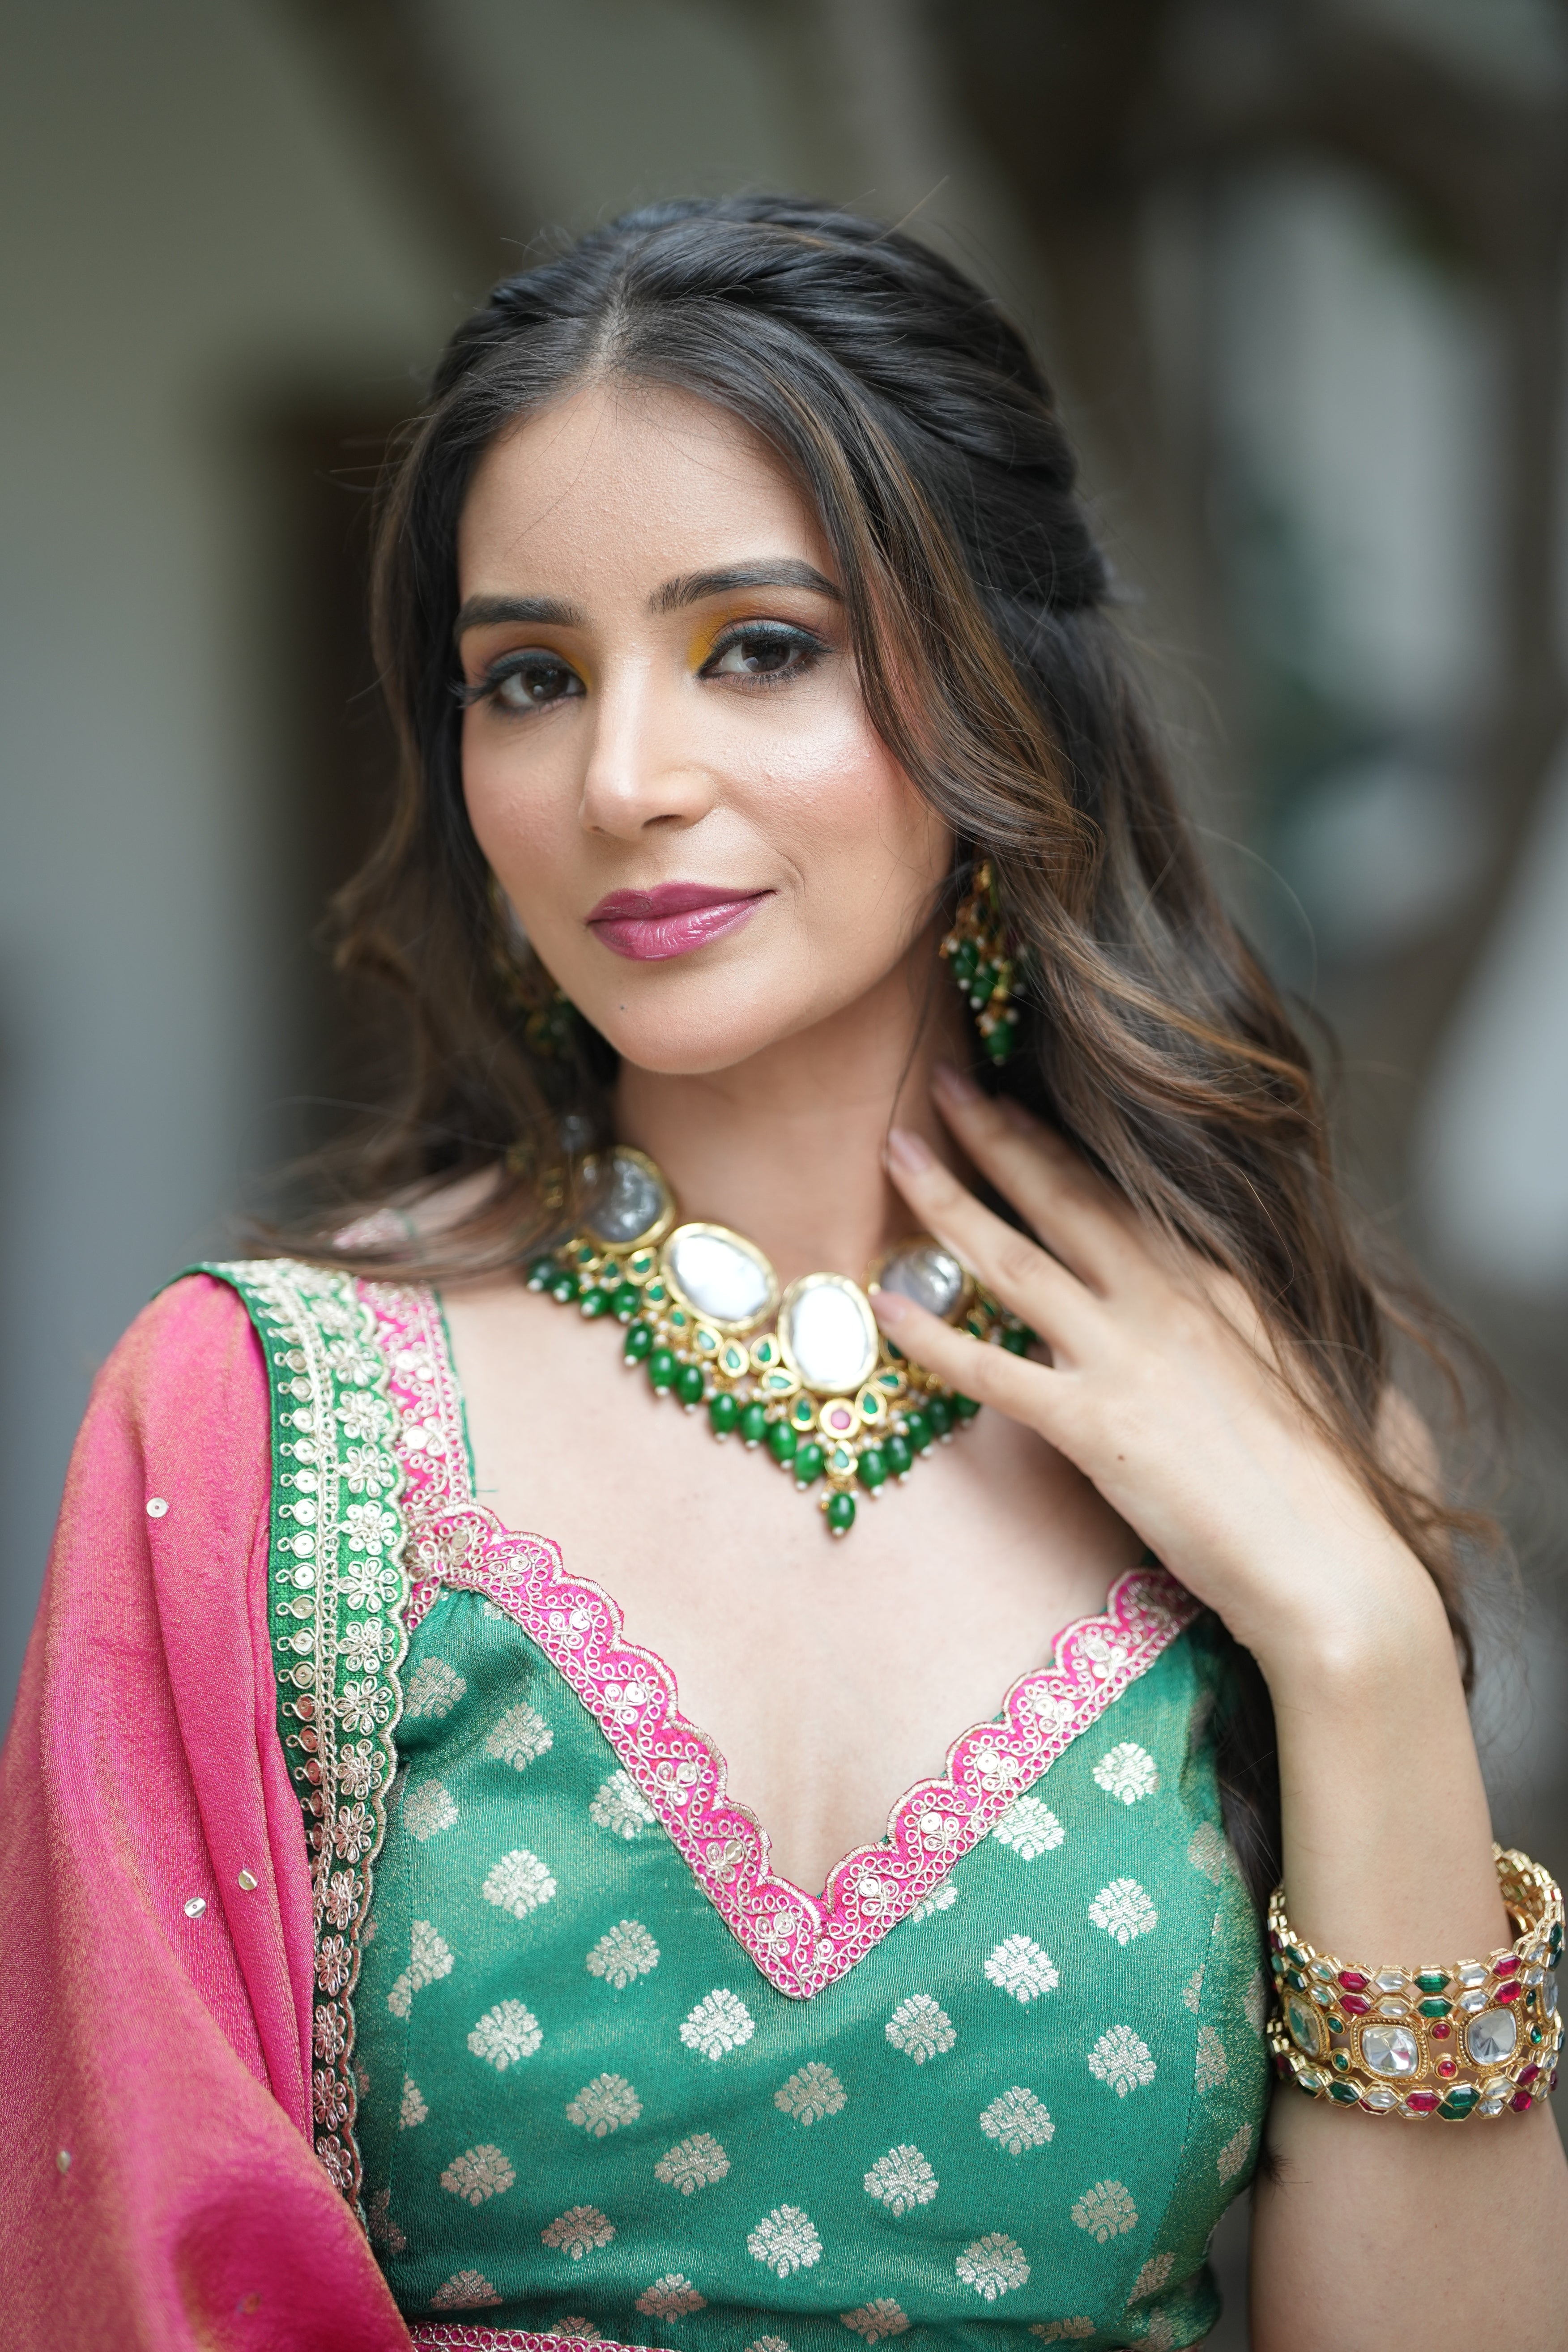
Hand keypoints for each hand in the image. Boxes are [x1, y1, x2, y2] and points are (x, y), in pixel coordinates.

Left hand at [875, 1066, 1447, 1694]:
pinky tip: (887, 1309)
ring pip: (1015, 1261)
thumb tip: (1185, 1305)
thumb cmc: (1310, 1482)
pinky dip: (935, 1340)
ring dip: (947, 1203)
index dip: (1057, 1142)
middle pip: (1062, 1197)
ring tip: (895, 1155)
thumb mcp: (1272, 1367)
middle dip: (995, 1133)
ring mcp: (1126, 1359)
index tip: (1011, 1098)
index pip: (1117, 1192)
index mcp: (1211, 1283)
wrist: (1329, 1561)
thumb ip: (1220, 1324)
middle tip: (941, 1080)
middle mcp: (1165, 1302)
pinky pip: (994, 1372)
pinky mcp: (1096, 1427)